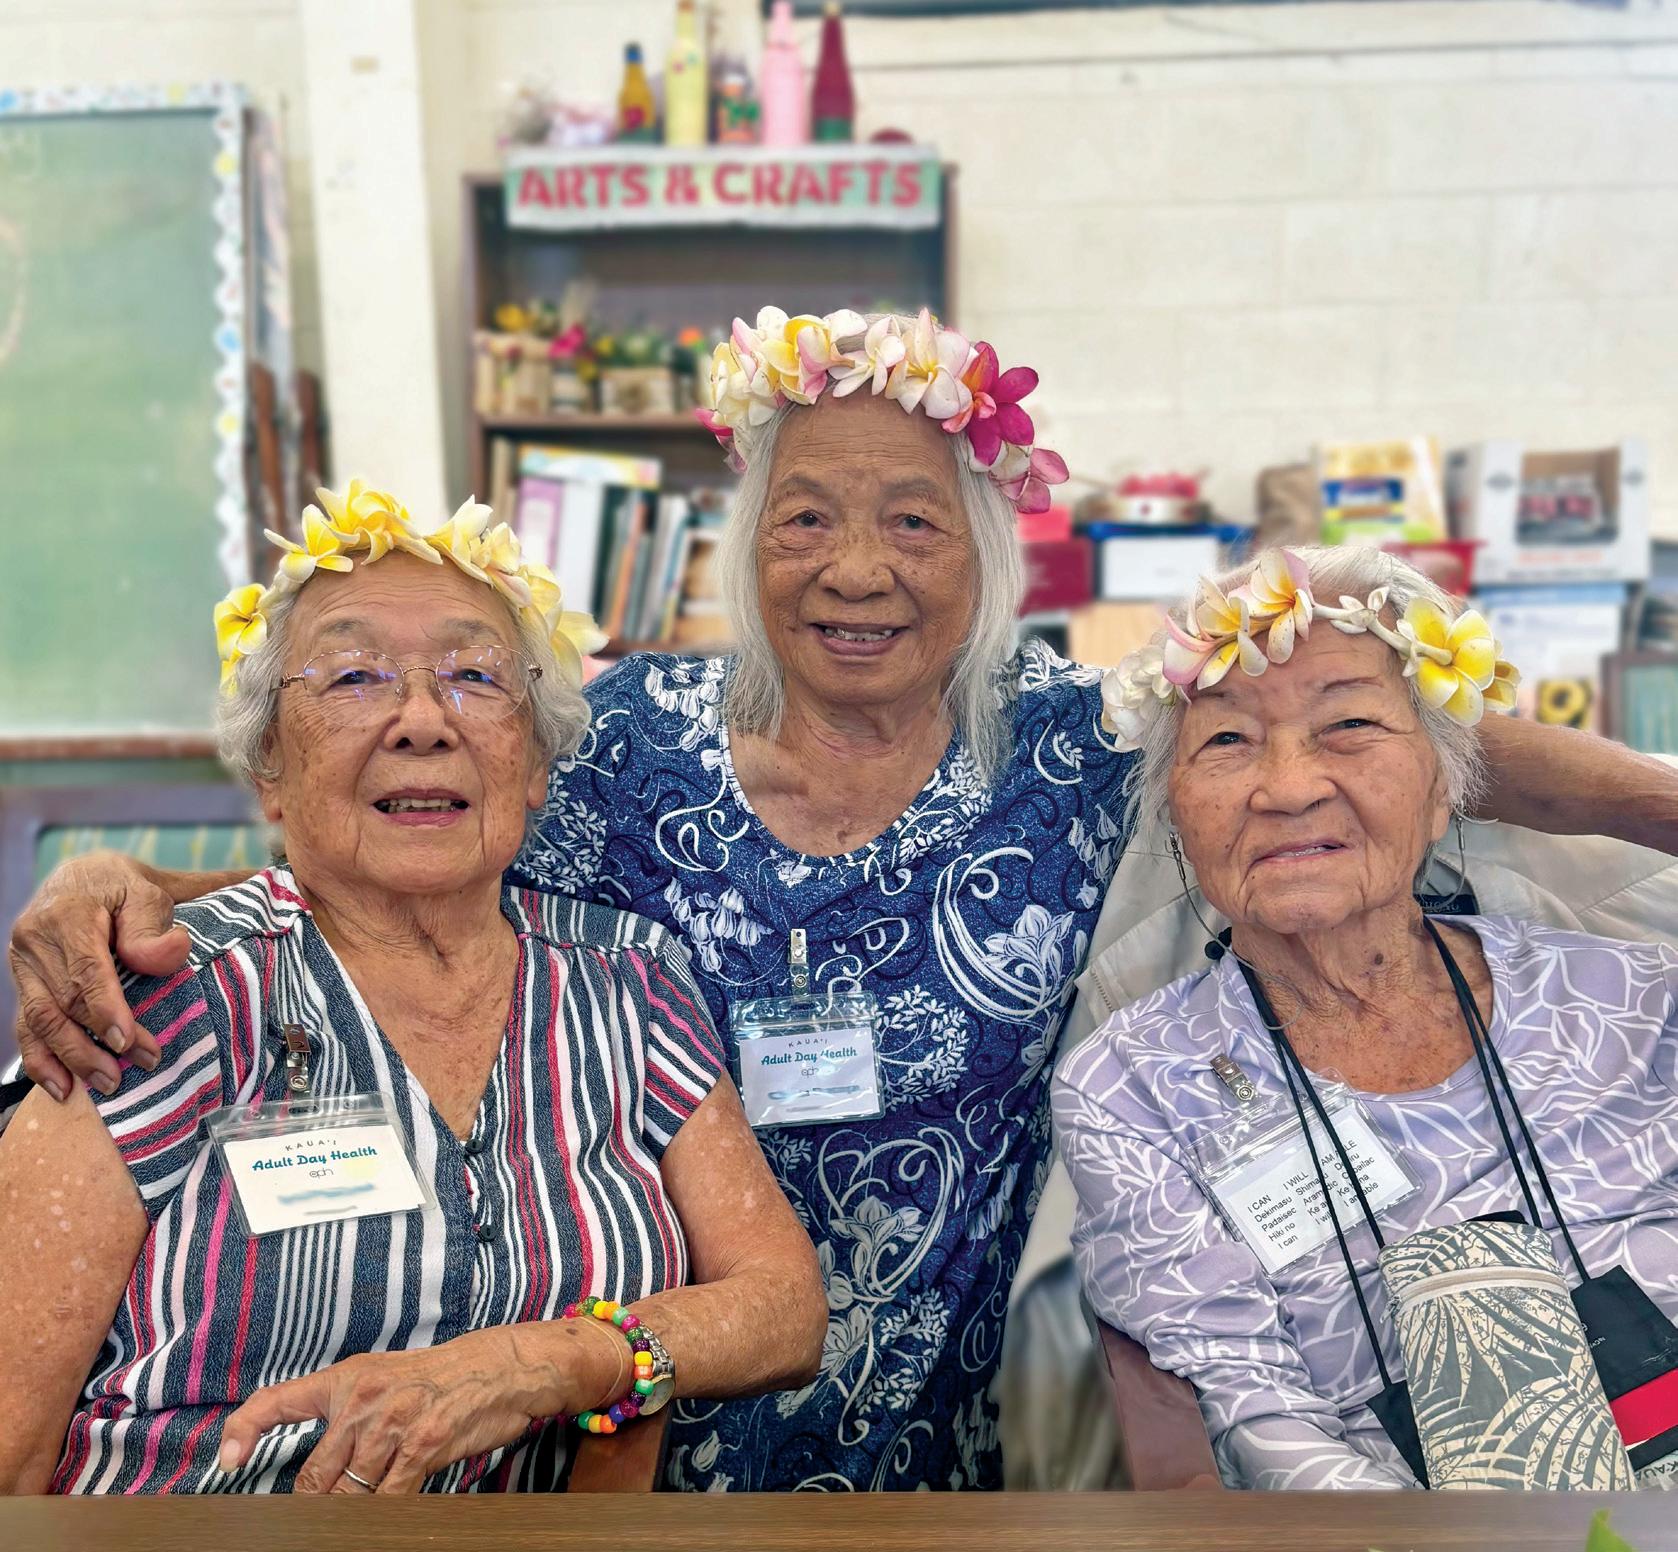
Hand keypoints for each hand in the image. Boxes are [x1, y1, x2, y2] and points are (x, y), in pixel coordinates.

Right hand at [8, 852, 187, 1099]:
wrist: (84, 878)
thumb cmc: (125, 889)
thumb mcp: (148, 891)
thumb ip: (154, 925)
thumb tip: (166, 955)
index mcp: (67, 912)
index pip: (85, 969)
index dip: (104, 1009)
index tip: (126, 1041)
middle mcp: (34, 939)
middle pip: (64, 1001)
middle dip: (99, 1041)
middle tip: (142, 1065)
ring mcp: (22, 964)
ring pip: (40, 1020)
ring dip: (73, 1058)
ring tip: (109, 1084)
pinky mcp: (22, 983)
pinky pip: (24, 1026)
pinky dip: (40, 1060)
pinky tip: (61, 1088)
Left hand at [217, 1325, 621, 1493]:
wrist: (498, 1367)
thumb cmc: (440, 1378)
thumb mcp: (386, 1381)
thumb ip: (350, 1418)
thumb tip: (320, 1471)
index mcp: (347, 1378)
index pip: (277, 1400)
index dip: (245, 1430)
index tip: (231, 1461)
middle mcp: (361, 1398)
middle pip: (313, 1476)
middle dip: (316, 1506)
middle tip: (322, 1517)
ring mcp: (391, 1423)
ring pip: (346, 1494)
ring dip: (350, 1512)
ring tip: (360, 1510)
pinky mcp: (420, 1445)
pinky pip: (386, 1499)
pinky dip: (384, 1514)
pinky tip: (392, 1508)